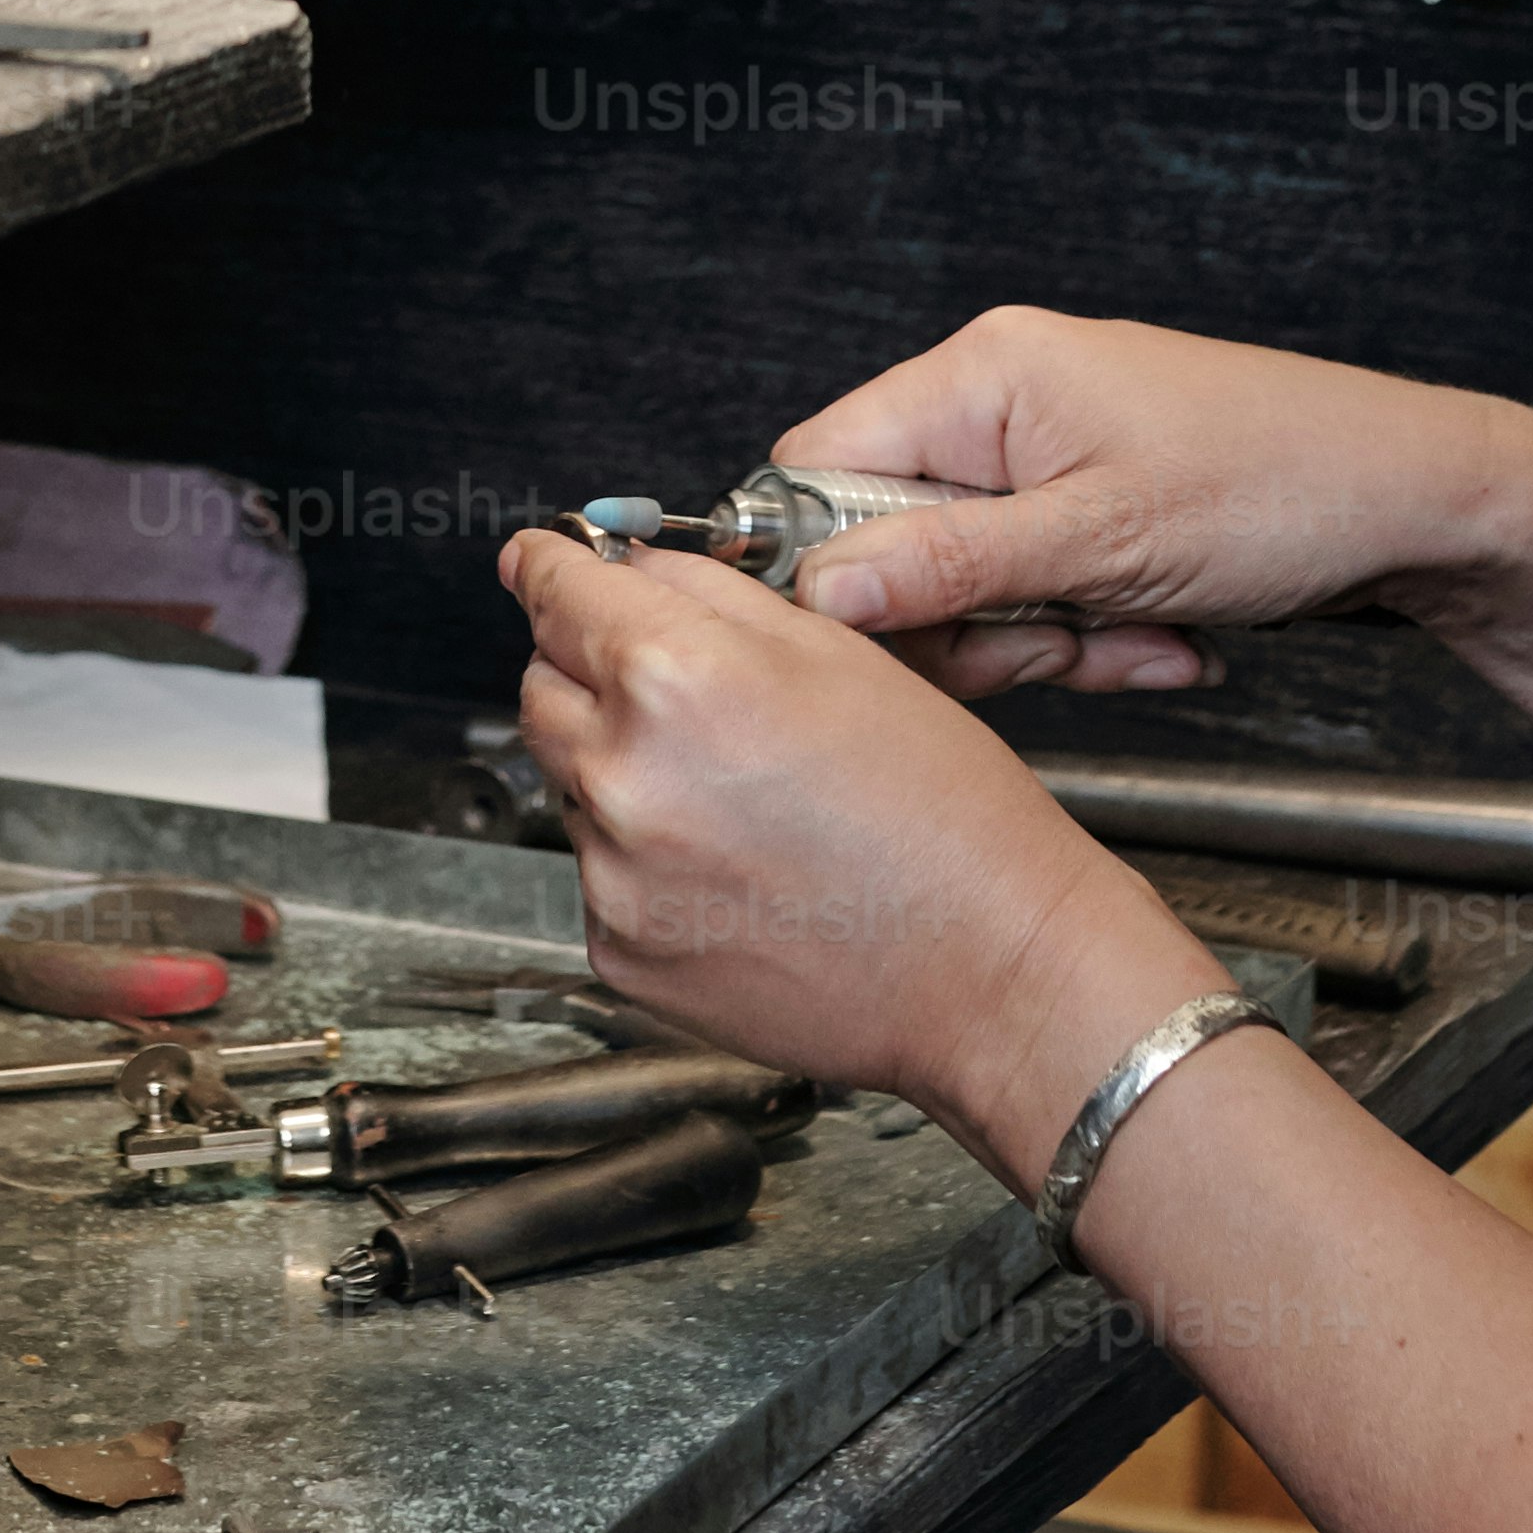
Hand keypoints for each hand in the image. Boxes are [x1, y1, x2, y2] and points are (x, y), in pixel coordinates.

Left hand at [496, 520, 1209, 1172]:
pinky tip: (734, 866)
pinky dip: (643, 862)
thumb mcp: (842, 654)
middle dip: (591, 672)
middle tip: (681, 694)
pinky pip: (598, 876)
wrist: (992, 971)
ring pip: (570, 783)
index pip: (555, 592)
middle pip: (542, 687)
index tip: (540, 561)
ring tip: (739, 797)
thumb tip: (629, 567)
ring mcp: (614, 875)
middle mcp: (625, 777)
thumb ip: (713, 594)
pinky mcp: (620, 951)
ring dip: (622, 770)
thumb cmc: (946, 818)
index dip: (548, 566)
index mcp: (676, 679)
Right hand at [761, 306, 1532, 755]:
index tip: (892, 639)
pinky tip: (1164, 640)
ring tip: (1136, 639)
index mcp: (982, 376)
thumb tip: (820, 593)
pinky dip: (1093, 631)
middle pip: (891, 540)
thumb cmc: (1285, 486)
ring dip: (1048, 639)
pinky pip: (1038, 588)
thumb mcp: (1101, 544)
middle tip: (1051, 648)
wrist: (1420, 501)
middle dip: (971, 623)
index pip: (817, 466)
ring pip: (969, 582)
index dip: (834, 567)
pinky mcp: (1090, 505)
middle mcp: (1000, 401)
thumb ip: (947, 567)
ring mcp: (1047, 453)